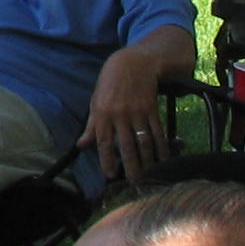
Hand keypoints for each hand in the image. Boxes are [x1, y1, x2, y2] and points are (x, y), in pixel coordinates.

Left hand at [76, 50, 171, 186]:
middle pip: (127, 145)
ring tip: (149, 174)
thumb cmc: (110, 84)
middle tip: (135, 182)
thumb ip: (91, 126)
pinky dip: (161, 146)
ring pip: (144, 141)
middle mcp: (120, 114)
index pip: (104, 142)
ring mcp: (137, 111)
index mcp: (102, 114)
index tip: (111, 175)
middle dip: (131, 166)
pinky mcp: (152, 108)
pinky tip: (163, 158)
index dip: (107, 160)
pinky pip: (157, 131)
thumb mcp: (95, 102)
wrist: (132, 63)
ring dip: (148, 159)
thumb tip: (81, 146)